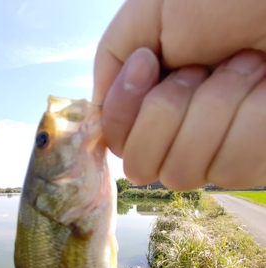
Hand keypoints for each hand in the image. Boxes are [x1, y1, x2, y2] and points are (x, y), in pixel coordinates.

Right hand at [94, 0, 265, 188]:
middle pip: (140, 169)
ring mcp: (219, 153)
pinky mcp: (254, 163)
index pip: (117, 145)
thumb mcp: (149, 13)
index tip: (148, 62)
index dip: (123, 114)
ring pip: (181, 172)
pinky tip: (264, 85)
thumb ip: (110, 65)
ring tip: (244, 65)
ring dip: (209, 108)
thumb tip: (99, 120)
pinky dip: (244, 117)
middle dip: (163, 113)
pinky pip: (227, 166)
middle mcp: (182, 133)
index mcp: (154, 101)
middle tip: (199, 67)